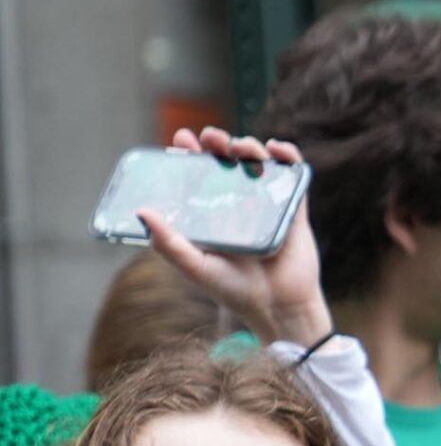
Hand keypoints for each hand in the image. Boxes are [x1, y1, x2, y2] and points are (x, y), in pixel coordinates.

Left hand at [139, 128, 331, 346]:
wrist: (278, 307)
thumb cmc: (234, 290)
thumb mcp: (195, 266)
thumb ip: (168, 242)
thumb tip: (141, 211)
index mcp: (211, 214)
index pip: (197, 175)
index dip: (190, 154)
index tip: (183, 139)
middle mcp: (237, 205)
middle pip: (226, 162)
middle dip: (218, 143)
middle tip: (213, 138)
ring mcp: (267, 205)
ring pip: (257, 164)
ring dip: (249, 147)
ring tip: (242, 148)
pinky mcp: (293, 210)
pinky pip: (294, 177)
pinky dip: (288, 157)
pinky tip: (278, 149)